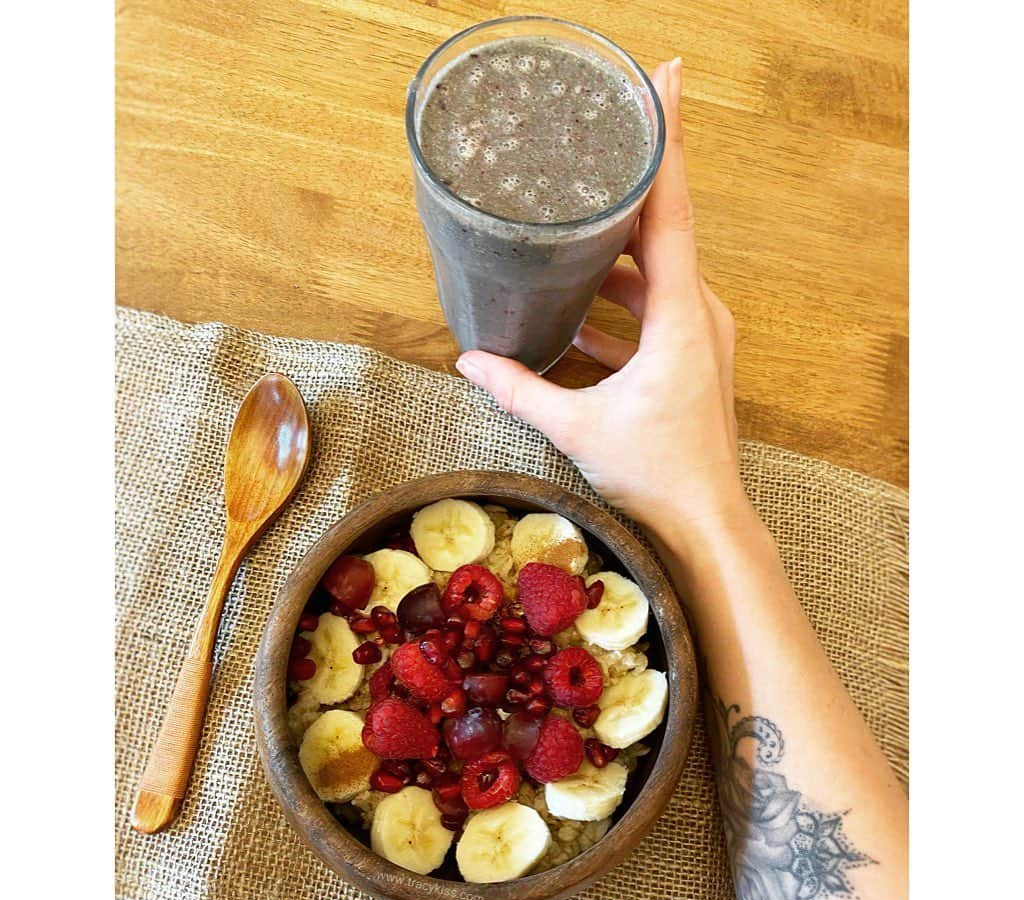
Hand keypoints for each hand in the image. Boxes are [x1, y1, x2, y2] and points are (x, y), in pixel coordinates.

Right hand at [456, 59, 743, 536]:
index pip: (671, 208)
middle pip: (661, 230)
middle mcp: (698, 314)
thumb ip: (519, 389)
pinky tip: (572, 321)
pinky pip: (650, 312)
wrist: (705, 521)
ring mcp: (699, 335)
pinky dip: (616, 308)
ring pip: (652, 275)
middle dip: (625, 191)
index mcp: (680, 315)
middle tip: (594, 147)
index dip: (667, 140)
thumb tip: (468, 362)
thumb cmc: (654, 473)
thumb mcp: (577, 427)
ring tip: (565, 240)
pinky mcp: (690, 356)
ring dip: (609, 262)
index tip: (665, 77)